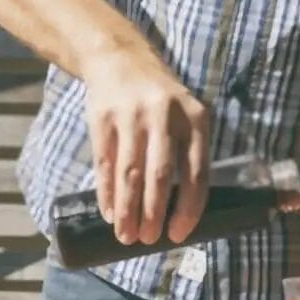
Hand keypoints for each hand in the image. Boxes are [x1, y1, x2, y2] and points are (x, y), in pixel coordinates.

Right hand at [82, 46, 209, 245]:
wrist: (119, 58)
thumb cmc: (160, 99)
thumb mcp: (185, 115)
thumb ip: (188, 153)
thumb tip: (182, 212)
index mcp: (195, 119)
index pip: (196, 173)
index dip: (187, 209)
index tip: (178, 235)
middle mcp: (164, 116)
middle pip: (160, 176)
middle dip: (154, 214)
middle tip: (149, 240)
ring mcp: (131, 116)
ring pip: (130, 174)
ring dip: (128, 210)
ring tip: (127, 236)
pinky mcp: (103, 119)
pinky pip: (105, 165)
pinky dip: (107, 193)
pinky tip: (109, 213)